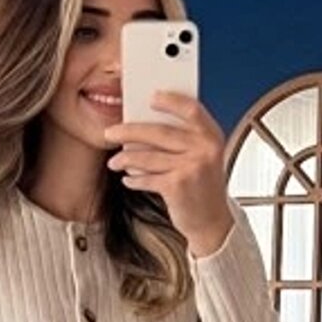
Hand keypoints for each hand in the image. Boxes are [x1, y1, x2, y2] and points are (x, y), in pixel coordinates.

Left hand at [102, 91, 233, 254]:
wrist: (211, 222)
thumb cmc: (202, 187)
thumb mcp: (202, 157)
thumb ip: (183, 139)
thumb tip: (143, 123)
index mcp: (211, 136)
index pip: (191, 109)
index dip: (171, 101)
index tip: (150, 98)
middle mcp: (204, 150)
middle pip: (159, 132)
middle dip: (129, 131)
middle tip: (110, 133)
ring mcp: (191, 168)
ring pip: (147, 156)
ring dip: (125, 159)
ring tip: (114, 161)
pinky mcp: (177, 186)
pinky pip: (147, 177)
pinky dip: (134, 179)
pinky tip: (128, 179)